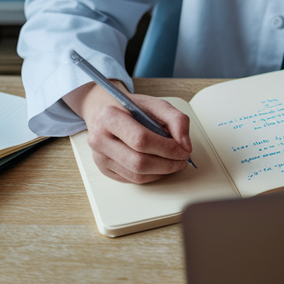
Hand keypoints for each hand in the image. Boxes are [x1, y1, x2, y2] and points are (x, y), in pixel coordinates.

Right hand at [64, 81, 192, 183]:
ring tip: (175, 162)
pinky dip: (152, 176)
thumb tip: (185, 145)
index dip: (167, 148)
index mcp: (108, 118)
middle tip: (183, 159)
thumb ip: (176, 119)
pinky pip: (132, 180)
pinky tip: (161, 166)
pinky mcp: (104, 170)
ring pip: (136, 175)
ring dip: (162, 172)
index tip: (184, 150)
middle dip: (167, 164)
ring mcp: (99, 157)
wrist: (104, 111)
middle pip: (138, 162)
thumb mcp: (155, 104)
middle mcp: (98, 139)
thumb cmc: (130, 108)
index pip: (141, 140)